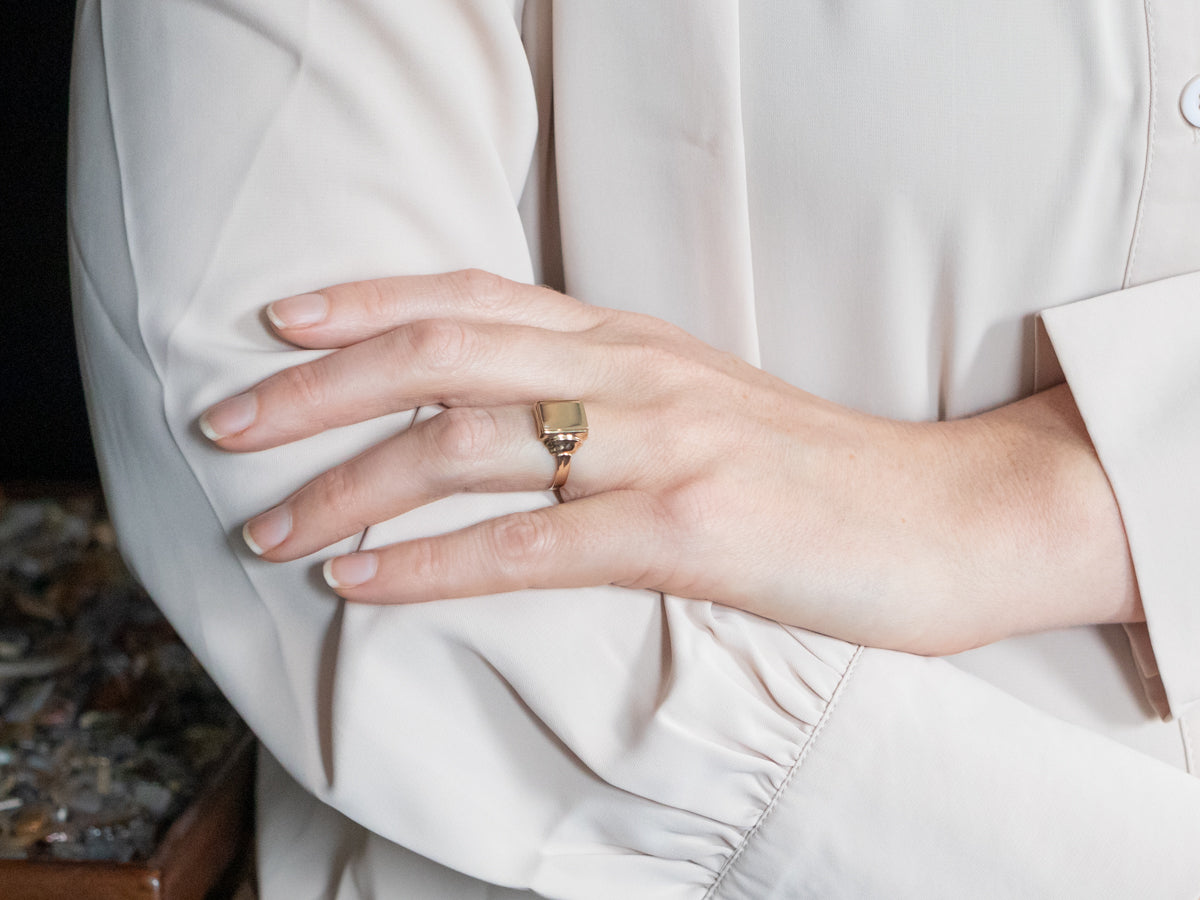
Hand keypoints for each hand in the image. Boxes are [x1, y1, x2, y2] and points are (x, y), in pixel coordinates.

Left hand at [200, 270, 1141, 654]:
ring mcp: (663, 445)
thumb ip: (610, 401)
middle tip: (228, 424)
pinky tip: (360, 580)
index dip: (368, 301)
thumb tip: (509, 427)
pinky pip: (530, 543)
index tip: (282, 323)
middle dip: (319, 389)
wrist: (952, 515)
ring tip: (269, 525)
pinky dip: (430, 563)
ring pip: (467, 444)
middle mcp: (635, 373)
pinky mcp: (690, 528)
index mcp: (634, 341)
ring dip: (350, 484)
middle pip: (442, 354)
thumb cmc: (820, 474)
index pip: (475, 295)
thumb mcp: (702, 409)